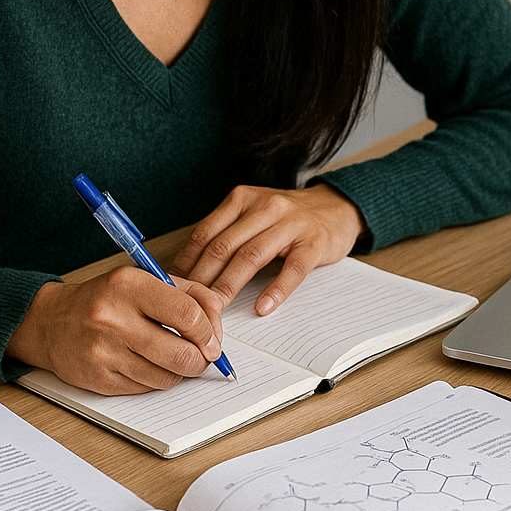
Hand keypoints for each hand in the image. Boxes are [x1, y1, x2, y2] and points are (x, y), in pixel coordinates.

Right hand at [6, 268, 226, 394]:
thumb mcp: (145, 280)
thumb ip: (189, 294)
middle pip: (182, 354)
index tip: (212, 340)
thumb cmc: (105, 299)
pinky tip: (144, 364)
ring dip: (178, 371)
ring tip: (169, 356)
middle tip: (200, 355)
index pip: (188, 314)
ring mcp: (104, 352)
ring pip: (167, 377)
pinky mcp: (99, 380)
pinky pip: (147, 389)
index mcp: (129, 285)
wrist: (50, 322)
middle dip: (200, 360)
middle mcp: (114, 318)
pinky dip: (154, 379)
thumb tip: (217, 327)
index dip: (209, 332)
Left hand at [172, 183, 365, 314]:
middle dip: (202, 279)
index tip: (174, 286)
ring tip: (216, 311)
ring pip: (252, 257)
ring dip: (229, 286)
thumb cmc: (286, 219)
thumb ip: (225, 233)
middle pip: (225, 246)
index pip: (205, 233)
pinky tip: (262, 307)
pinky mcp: (314, 243)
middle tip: (189, 305)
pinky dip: (276, 290)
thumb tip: (187, 268)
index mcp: (242, 199)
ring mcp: (291, 224)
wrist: (336, 208)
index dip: (186, 261)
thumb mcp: (252, 213)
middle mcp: (265, 207)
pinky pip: (292, 269)